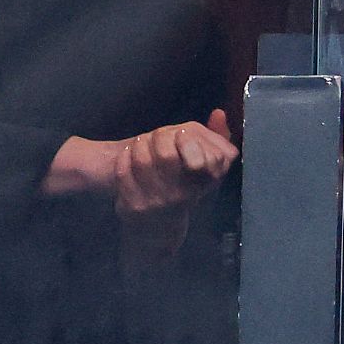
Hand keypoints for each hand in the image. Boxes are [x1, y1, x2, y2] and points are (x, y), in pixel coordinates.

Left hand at [113, 109, 237, 220]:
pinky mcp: (131, 206)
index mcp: (199, 186)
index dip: (185, 140)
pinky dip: (125, 158)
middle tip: (156, 134)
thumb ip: (219, 139)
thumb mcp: (210, 169)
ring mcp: (153, 203)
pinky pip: (124, 172)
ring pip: (143, 161)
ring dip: (140, 145)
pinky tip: (129, 154)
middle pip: (166, 155)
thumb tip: (219, 112)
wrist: (160, 230)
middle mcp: (178, 197)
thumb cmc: (187, 190)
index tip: (180, 133)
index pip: (196, 159)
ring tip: (141, 142)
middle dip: (159, 138)